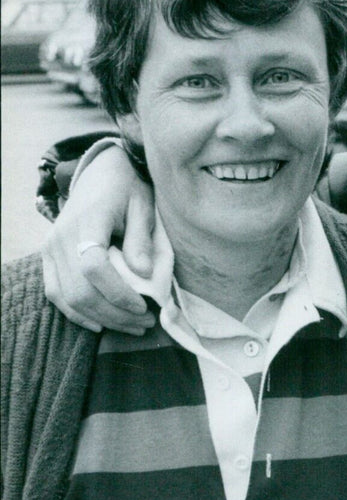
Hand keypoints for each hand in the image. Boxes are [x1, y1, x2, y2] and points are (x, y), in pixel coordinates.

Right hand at [41, 145, 156, 333]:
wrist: (98, 174)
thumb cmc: (126, 189)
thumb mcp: (143, 206)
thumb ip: (141, 239)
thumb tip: (143, 274)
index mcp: (89, 220)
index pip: (93, 266)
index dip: (118, 293)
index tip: (144, 306)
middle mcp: (62, 236)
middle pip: (80, 289)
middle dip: (115, 314)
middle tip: (146, 323)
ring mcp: (50, 248)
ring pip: (68, 297)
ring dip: (101, 318)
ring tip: (132, 326)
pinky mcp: (48, 257)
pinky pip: (55, 293)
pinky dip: (77, 313)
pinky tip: (100, 324)